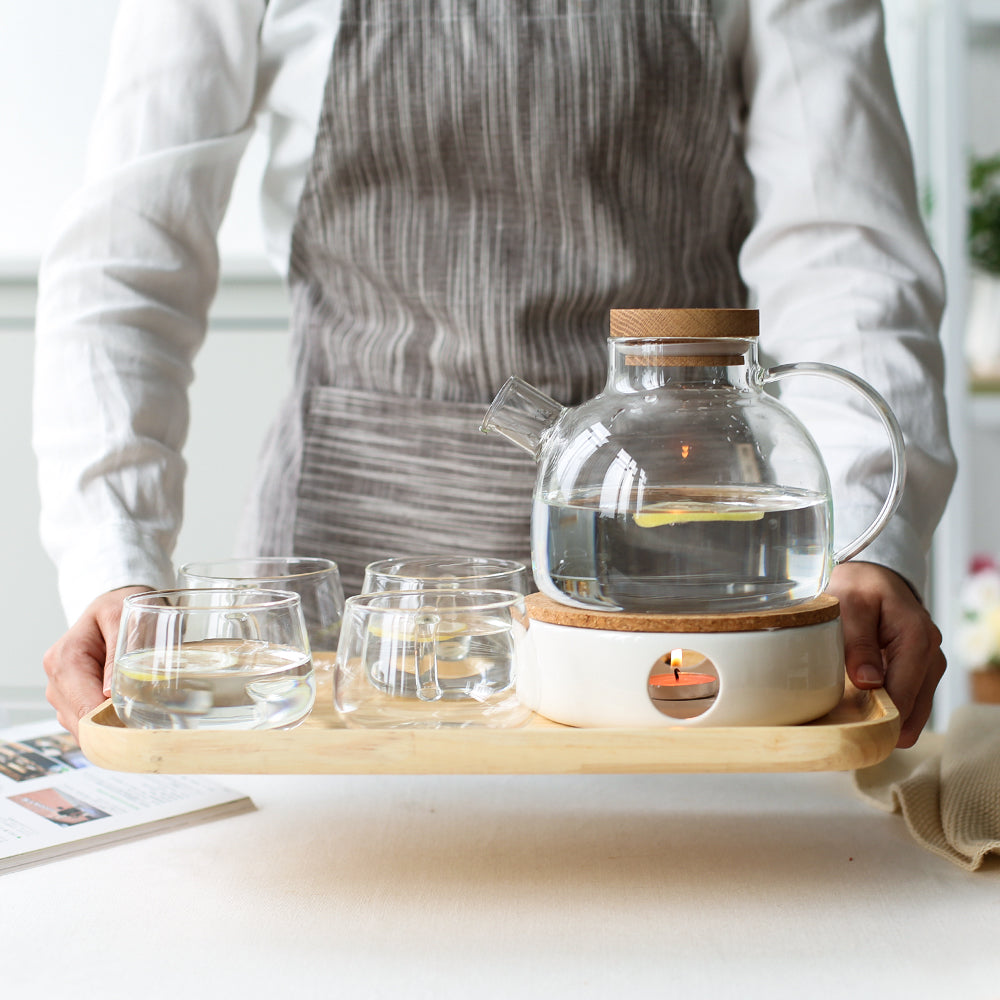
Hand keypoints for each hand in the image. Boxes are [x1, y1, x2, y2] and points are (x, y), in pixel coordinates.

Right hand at [43, 585, 152, 738]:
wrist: (113, 603)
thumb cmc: (118, 606)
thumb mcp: (122, 618)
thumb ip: (117, 653)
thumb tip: (110, 694)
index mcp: (64, 660)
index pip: (83, 707)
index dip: (111, 722)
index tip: (140, 727)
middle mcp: (56, 680)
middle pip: (82, 723)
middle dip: (114, 728)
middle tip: (150, 724)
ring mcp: (62, 693)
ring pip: (84, 728)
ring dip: (112, 727)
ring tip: (142, 715)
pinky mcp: (73, 700)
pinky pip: (88, 724)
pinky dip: (108, 724)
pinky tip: (129, 714)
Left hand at [827, 561, 944, 748]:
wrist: (871, 575)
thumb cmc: (859, 586)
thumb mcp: (849, 604)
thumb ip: (857, 642)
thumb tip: (869, 682)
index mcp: (916, 638)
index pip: (904, 694)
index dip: (881, 716)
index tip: (853, 729)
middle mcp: (931, 654)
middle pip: (914, 711)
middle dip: (884, 724)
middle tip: (849, 729)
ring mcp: (929, 664)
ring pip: (914, 711)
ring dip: (887, 718)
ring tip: (854, 719)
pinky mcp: (921, 670)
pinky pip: (910, 701)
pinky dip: (890, 709)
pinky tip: (865, 708)